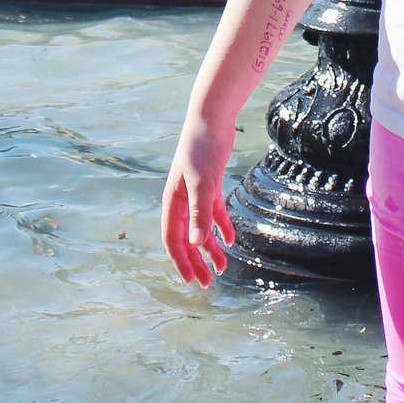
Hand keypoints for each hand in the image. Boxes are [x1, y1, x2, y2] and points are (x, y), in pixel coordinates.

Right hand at [160, 117, 236, 285]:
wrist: (211, 119)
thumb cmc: (202, 148)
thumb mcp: (202, 183)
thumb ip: (200, 213)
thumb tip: (196, 243)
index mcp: (173, 202)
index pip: (173, 239)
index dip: (181, 261)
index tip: (192, 280)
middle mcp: (181, 201)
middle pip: (186, 238)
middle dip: (196, 261)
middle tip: (207, 283)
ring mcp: (195, 193)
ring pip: (200, 228)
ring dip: (210, 248)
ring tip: (223, 267)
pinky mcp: (210, 185)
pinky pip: (213, 213)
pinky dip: (220, 227)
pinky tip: (230, 240)